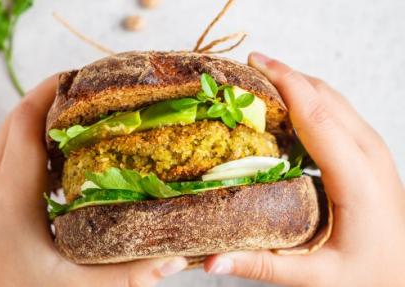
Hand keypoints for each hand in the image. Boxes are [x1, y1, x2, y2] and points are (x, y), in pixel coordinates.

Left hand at [0, 75, 187, 286]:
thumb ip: (125, 274)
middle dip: (55, 94)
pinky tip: (65, 151)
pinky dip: (35, 135)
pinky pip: (10, 146)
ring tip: (86, 112)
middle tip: (98, 89)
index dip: (56, 90)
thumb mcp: (73, 286)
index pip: (27, 120)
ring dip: (44, 113)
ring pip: (13, 127)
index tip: (89, 75)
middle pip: (19, 114)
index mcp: (11, 192)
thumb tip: (175, 260)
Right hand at [204, 52, 404, 285]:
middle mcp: (369, 154)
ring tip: (258, 80)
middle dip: (285, 75)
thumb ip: (263, 266)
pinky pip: (337, 111)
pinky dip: (308, 98)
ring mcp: (373, 149)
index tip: (254, 62)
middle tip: (243, 68)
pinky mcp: (370, 151)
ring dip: (296, 83)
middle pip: (324, 96)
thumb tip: (211, 261)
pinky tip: (284, 106)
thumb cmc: (370, 275)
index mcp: (357, 178)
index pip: (316, 116)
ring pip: (332, 99)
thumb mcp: (317, 278)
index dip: (286, 83)